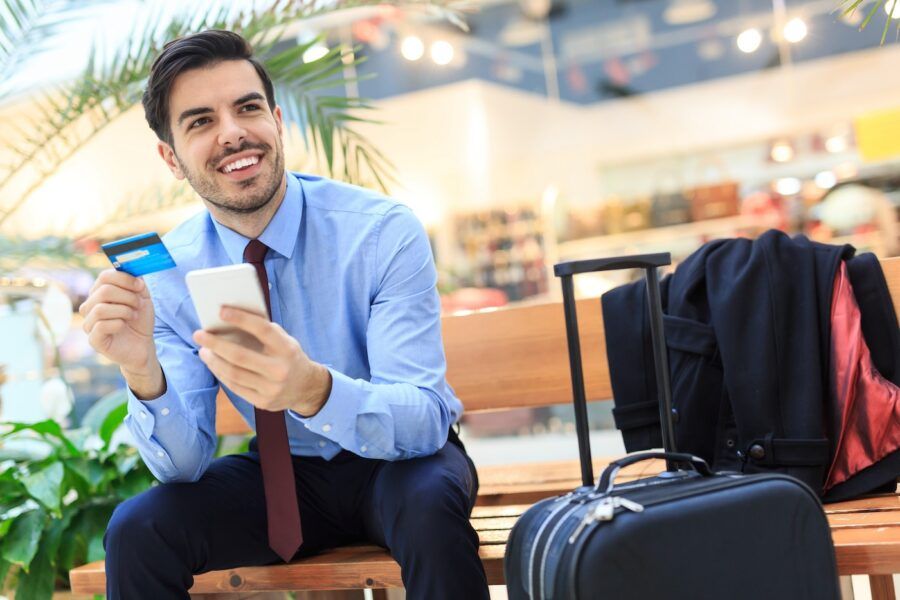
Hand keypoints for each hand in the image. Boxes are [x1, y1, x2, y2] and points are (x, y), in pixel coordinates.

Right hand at [79, 270, 159, 382]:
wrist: (143, 345)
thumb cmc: (139, 320)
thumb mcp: (142, 297)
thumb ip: (136, 282)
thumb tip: (132, 267)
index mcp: (100, 293)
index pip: (105, 277)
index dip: (125, 279)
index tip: (140, 287)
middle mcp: (90, 306)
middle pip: (103, 291)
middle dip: (127, 296)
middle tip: (138, 304)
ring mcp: (89, 323)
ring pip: (100, 308)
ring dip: (124, 310)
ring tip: (134, 316)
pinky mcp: (93, 339)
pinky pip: (101, 326)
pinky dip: (118, 323)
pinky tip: (124, 326)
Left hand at [193, 307, 331, 414]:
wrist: (306, 388)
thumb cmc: (289, 357)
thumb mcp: (285, 341)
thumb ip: (264, 333)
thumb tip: (231, 322)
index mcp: (287, 349)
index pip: (263, 330)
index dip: (241, 319)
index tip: (221, 311)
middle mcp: (280, 370)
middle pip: (240, 356)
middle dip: (216, 344)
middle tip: (199, 334)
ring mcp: (271, 389)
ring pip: (233, 373)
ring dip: (214, 361)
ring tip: (203, 350)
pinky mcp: (263, 402)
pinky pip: (235, 387)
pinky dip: (221, 374)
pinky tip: (214, 364)